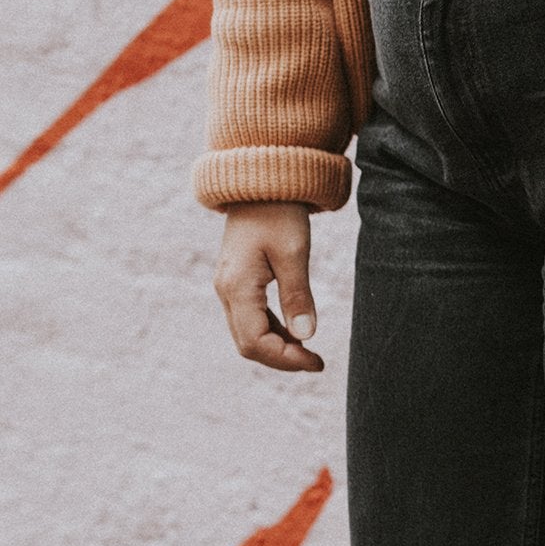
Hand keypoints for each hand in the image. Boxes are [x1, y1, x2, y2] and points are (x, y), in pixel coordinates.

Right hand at [213, 201, 324, 372]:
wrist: (260, 183)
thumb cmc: (279, 212)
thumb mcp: (294, 252)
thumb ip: (298, 295)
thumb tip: (306, 336)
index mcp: (237, 286)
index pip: (255, 341)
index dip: (285, 359)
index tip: (316, 362)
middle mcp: (227, 291)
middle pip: (248, 343)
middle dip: (281, 358)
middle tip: (316, 362)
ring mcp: (230, 287)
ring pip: (248, 333)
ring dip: (278, 346)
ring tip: (310, 352)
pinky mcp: (238, 282)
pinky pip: (251, 318)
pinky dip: (272, 331)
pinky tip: (296, 332)